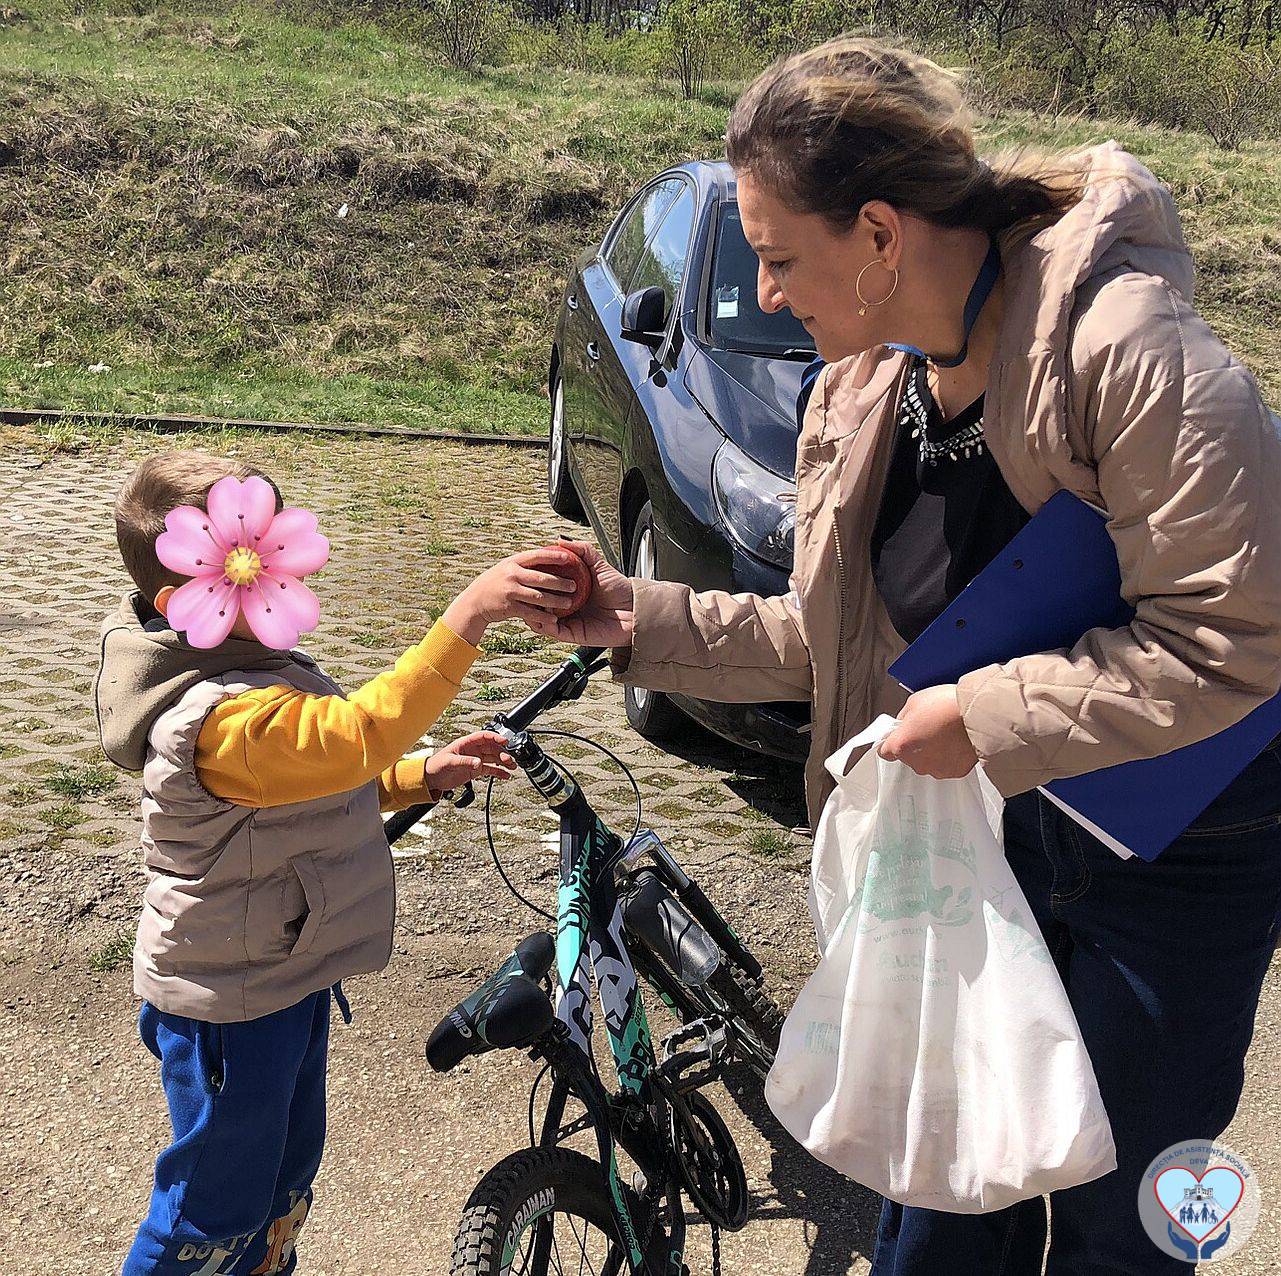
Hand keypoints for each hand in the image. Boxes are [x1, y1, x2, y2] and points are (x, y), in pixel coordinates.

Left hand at [424, 731, 515, 795]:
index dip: (495, 737)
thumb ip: (465, 762)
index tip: (504, 741)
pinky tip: (506, 775)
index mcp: (466, 743)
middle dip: (502, 753)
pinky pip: (490, 770)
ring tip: (512, 766)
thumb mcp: (449, 762)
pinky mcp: (476, 770)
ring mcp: (475, 760)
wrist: (431, 779)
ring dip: (503, 762)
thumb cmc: (436, 766)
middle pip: (492, 748)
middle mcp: (473, 750)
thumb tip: (478, 763)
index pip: (484, 736)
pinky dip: (499, 772)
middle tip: (509, 759)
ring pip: (493, 759)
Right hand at [442, 548, 582, 643]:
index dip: (553, 556)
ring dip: (556, 601)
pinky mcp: (509, 607)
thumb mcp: (506, 569)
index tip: (568, 557)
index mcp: (513, 562)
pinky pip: (531, 613)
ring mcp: (510, 591)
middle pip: (541, 578)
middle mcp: (511, 575)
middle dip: (560, 582)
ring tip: (569, 602)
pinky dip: (544, 616)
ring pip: (538, 597)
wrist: (474, 602)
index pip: (537, 556)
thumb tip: (545, 556)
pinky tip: (555, 618)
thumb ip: (524, 564)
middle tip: (574, 585)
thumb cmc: (494, 584)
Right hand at [519, 540, 634, 646]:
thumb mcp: (599, 564)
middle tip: (523, 589)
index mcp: (571, 592)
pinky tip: (542, 616)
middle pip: (542, 604)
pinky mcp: (574, 634)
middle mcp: (569, 607)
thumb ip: (583, 550)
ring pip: (543, 620)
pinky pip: (554, 632)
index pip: (547, 588)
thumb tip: (561, 540)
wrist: (634, 609)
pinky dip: (545, 625)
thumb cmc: (620, 589)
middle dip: (530, 598)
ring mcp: (570, 621)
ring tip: (528, 603)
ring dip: (534, 612)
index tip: (527, 574)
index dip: (535, 582)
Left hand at [877, 685, 978, 778]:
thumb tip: (902, 724)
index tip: (897, 736)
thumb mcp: (915, 702)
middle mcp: (916, 762)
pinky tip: (955, 742)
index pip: (884, 752)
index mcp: (901, 745)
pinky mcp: (955, 772)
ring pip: (927, 762)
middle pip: (908, 756)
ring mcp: (936, 769)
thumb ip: (903, 718)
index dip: (890, 742)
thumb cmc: (947, 705)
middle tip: (927, 727)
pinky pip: (946, 765)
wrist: (979, 715)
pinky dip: (949, 757)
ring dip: (932, 751)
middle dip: (914, 744)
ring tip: (945, 734)